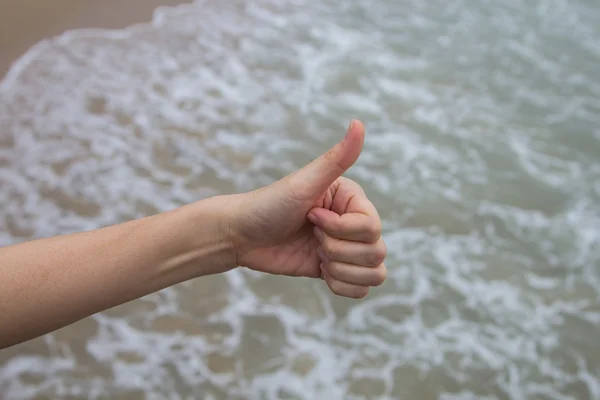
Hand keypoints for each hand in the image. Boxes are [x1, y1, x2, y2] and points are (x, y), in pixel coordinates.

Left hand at [230, 120, 386, 297]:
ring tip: (316, 255)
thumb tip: (359, 123)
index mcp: (353, 200)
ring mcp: (346, 248)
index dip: (340, 230)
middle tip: (310, 236)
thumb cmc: (268, 204)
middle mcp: (354, 223)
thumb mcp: (303, 183)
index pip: (372, 227)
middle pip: (376, 252)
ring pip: (374, 273)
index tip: (311, 217)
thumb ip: (336, 158)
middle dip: (338, 251)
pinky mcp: (335, 269)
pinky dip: (341, 285)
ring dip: (341, 270)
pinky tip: (319, 270)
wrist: (241, 235)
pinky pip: (360, 289)